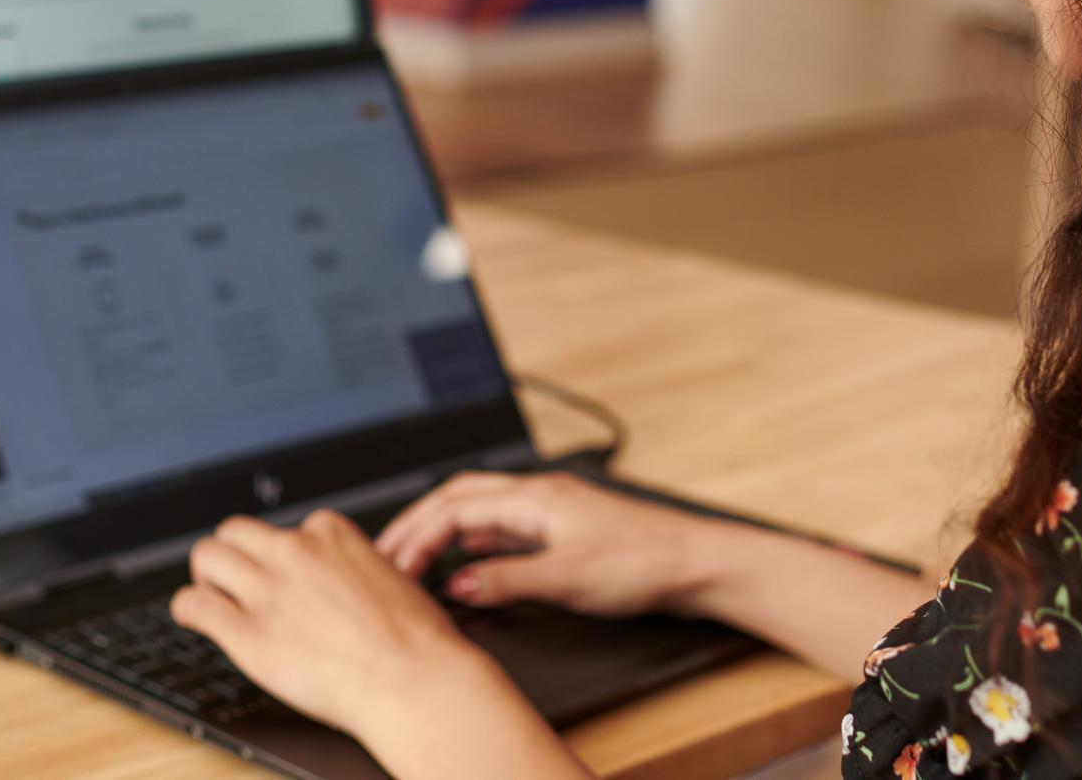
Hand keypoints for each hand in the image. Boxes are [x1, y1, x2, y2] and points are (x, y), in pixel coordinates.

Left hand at [172, 509, 505, 743]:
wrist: (412, 679)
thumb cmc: (414, 638)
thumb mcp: (388, 574)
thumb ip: (350, 566)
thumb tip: (334, 577)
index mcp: (330, 532)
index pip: (287, 528)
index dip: (283, 556)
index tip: (286, 576)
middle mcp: (293, 551)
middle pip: (234, 530)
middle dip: (232, 552)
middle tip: (234, 578)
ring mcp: (267, 590)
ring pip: (206, 556)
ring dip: (207, 575)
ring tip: (214, 594)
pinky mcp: (247, 634)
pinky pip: (194, 605)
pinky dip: (189, 608)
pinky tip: (196, 617)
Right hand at [374, 472, 731, 618]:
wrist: (696, 564)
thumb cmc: (645, 563)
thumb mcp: (567, 578)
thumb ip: (507, 580)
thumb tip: (455, 584)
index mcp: (535, 495)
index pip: (455, 505)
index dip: (416, 534)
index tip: (392, 565)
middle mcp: (539, 496)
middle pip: (459, 497)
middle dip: (417, 523)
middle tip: (385, 554)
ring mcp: (550, 512)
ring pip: (479, 512)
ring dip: (442, 532)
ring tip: (413, 559)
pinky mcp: (562, 532)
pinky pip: (501, 530)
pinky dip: (472, 544)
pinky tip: (466, 565)